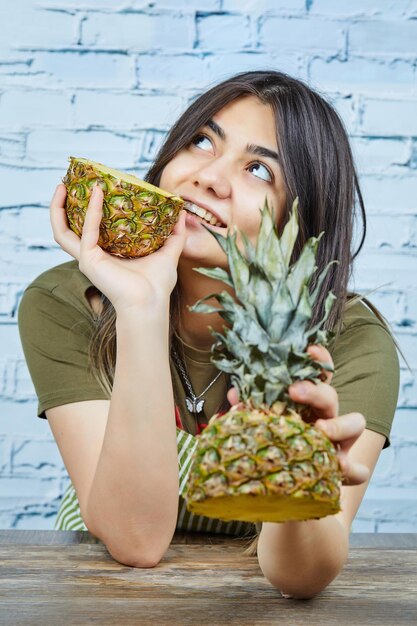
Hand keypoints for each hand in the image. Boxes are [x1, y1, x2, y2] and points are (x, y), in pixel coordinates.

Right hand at [50, 183, 186, 312]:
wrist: (151, 303)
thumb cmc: (157, 284)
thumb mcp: (168, 252)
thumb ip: (174, 233)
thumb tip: (181, 212)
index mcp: (105, 254)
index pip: (87, 229)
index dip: (84, 209)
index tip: (90, 187)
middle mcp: (92, 256)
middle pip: (67, 228)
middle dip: (61, 206)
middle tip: (67, 183)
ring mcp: (87, 259)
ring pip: (62, 231)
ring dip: (58, 208)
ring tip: (63, 186)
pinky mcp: (89, 261)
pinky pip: (87, 231)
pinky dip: (90, 212)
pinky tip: (96, 194)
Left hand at [227, 344, 369, 485]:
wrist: (287, 479)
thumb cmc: (276, 443)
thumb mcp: (263, 422)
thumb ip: (252, 408)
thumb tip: (236, 395)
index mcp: (308, 402)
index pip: (318, 373)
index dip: (319, 358)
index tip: (309, 349)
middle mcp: (326, 416)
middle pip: (330, 395)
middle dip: (314, 391)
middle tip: (294, 391)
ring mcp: (338, 440)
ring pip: (354, 423)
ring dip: (338, 425)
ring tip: (320, 430)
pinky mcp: (343, 466)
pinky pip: (358, 468)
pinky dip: (354, 468)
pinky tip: (341, 467)